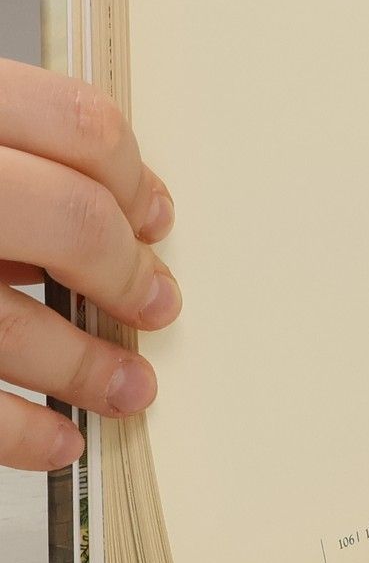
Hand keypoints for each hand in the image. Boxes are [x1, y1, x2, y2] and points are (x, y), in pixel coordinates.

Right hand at [0, 60, 177, 468]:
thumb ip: (24, 162)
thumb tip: (128, 214)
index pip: (74, 122)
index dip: (130, 175)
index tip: (157, 218)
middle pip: (64, 216)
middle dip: (124, 269)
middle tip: (160, 303)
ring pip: (8, 321)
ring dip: (86, 365)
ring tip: (133, 388)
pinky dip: (16, 432)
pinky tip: (57, 440)